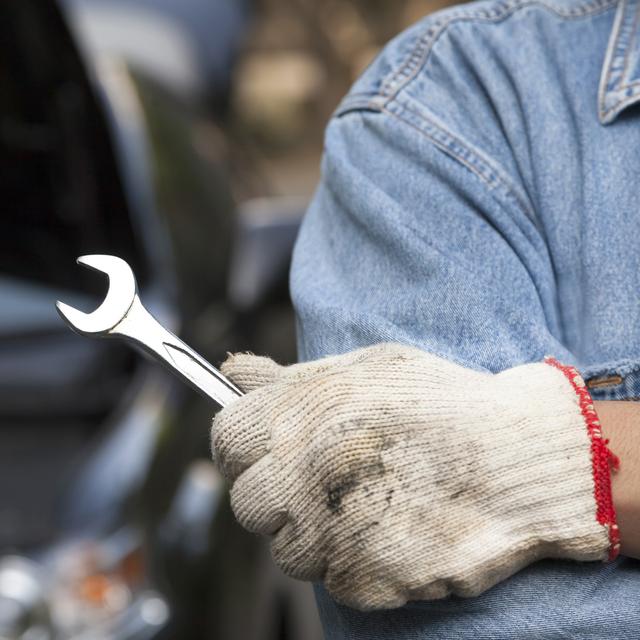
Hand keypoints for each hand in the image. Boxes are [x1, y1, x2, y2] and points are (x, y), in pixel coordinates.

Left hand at [211, 343, 614, 609]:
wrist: (515, 456)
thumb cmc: (439, 402)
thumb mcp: (365, 367)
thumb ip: (290, 378)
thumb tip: (232, 372)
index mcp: (300, 413)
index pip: (226, 440)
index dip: (243, 448)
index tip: (267, 452)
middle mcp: (305, 470)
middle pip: (247, 502)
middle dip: (278, 494)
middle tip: (325, 481)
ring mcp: (330, 528)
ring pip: (286, 548)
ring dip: (315, 533)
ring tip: (368, 505)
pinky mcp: (362, 576)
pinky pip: (331, 577)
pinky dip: (354, 561)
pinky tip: (393, 530)